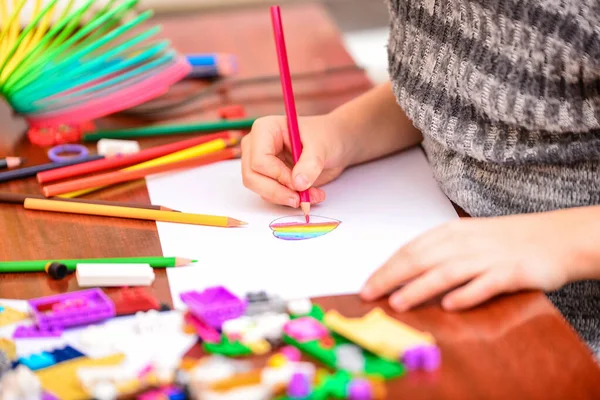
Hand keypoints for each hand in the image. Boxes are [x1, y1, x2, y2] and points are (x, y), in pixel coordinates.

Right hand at [241, 114, 349, 207]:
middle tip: (300, 199)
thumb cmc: (325, 136)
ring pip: (259, 189)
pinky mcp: (268, 178)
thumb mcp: (322, 146)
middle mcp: (256, 146)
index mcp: (264, 129)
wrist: (334, 144)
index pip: (259, 160)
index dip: (278, 175)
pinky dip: (289, 199)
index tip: (299, 183)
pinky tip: (309, 194)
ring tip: (312, 195)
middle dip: (276, 192)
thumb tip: (298, 184)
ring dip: (285, 198)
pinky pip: (270, 195)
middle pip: (252, 177)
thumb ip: (310, 164)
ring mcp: (260, 163)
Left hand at [360, 210, 595, 311]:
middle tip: (369, 294)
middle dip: (390, 277)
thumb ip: (437, 252)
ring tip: (398, 302)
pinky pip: (486, 284)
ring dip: (419, 287)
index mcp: (451, 232)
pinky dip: (467, 293)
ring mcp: (488, 257)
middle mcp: (465, 243)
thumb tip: (402, 272)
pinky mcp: (512, 272)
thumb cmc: (504, 240)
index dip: (386, 268)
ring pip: (446, 272)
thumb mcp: (466, 239)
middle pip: (420, 259)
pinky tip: (450, 305)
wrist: (553, 237)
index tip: (367, 284)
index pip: (410, 250)